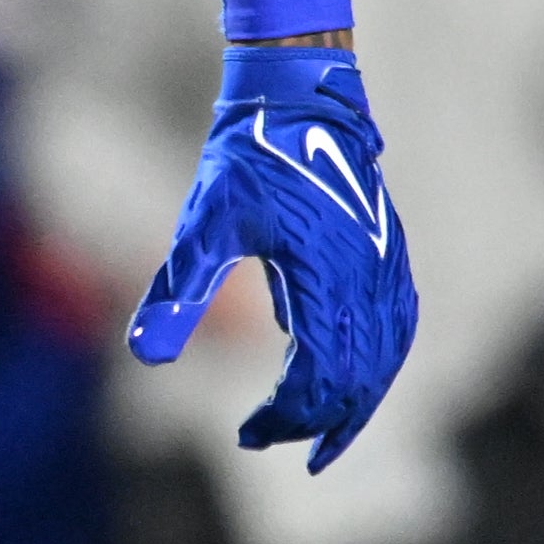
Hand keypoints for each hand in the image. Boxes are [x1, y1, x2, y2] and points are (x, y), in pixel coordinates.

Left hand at [127, 46, 416, 471]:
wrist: (300, 97)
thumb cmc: (248, 156)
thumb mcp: (203, 224)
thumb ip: (178, 291)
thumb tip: (144, 355)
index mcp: (326, 280)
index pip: (317, 379)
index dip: (285, 418)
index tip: (247, 436)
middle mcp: (367, 280)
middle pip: (359, 381)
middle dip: (319, 423)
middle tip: (276, 446)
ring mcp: (387, 267)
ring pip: (387, 358)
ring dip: (357, 404)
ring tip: (323, 438)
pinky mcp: (390, 255)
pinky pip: (398, 327)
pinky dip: (380, 366)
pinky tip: (357, 380)